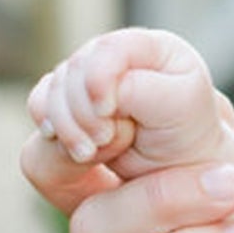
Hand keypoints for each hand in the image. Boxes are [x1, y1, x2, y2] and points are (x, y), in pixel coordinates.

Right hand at [27, 26, 220, 170]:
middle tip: (103, 142)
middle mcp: (119, 58)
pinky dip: (50, 129)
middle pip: (74, 70)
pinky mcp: (70, 105)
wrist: (182, 184)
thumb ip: (141, 90)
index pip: (111, 48)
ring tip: (91, 154)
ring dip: (66, 127)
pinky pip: (40, 108)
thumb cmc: (193, 147)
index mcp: (157, 49)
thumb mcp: (180, 113)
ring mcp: (91, 80)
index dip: (100, 77)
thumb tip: (100, 89)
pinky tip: (74, 148)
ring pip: (53, 91)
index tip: (107, 112)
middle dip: (83, 110)